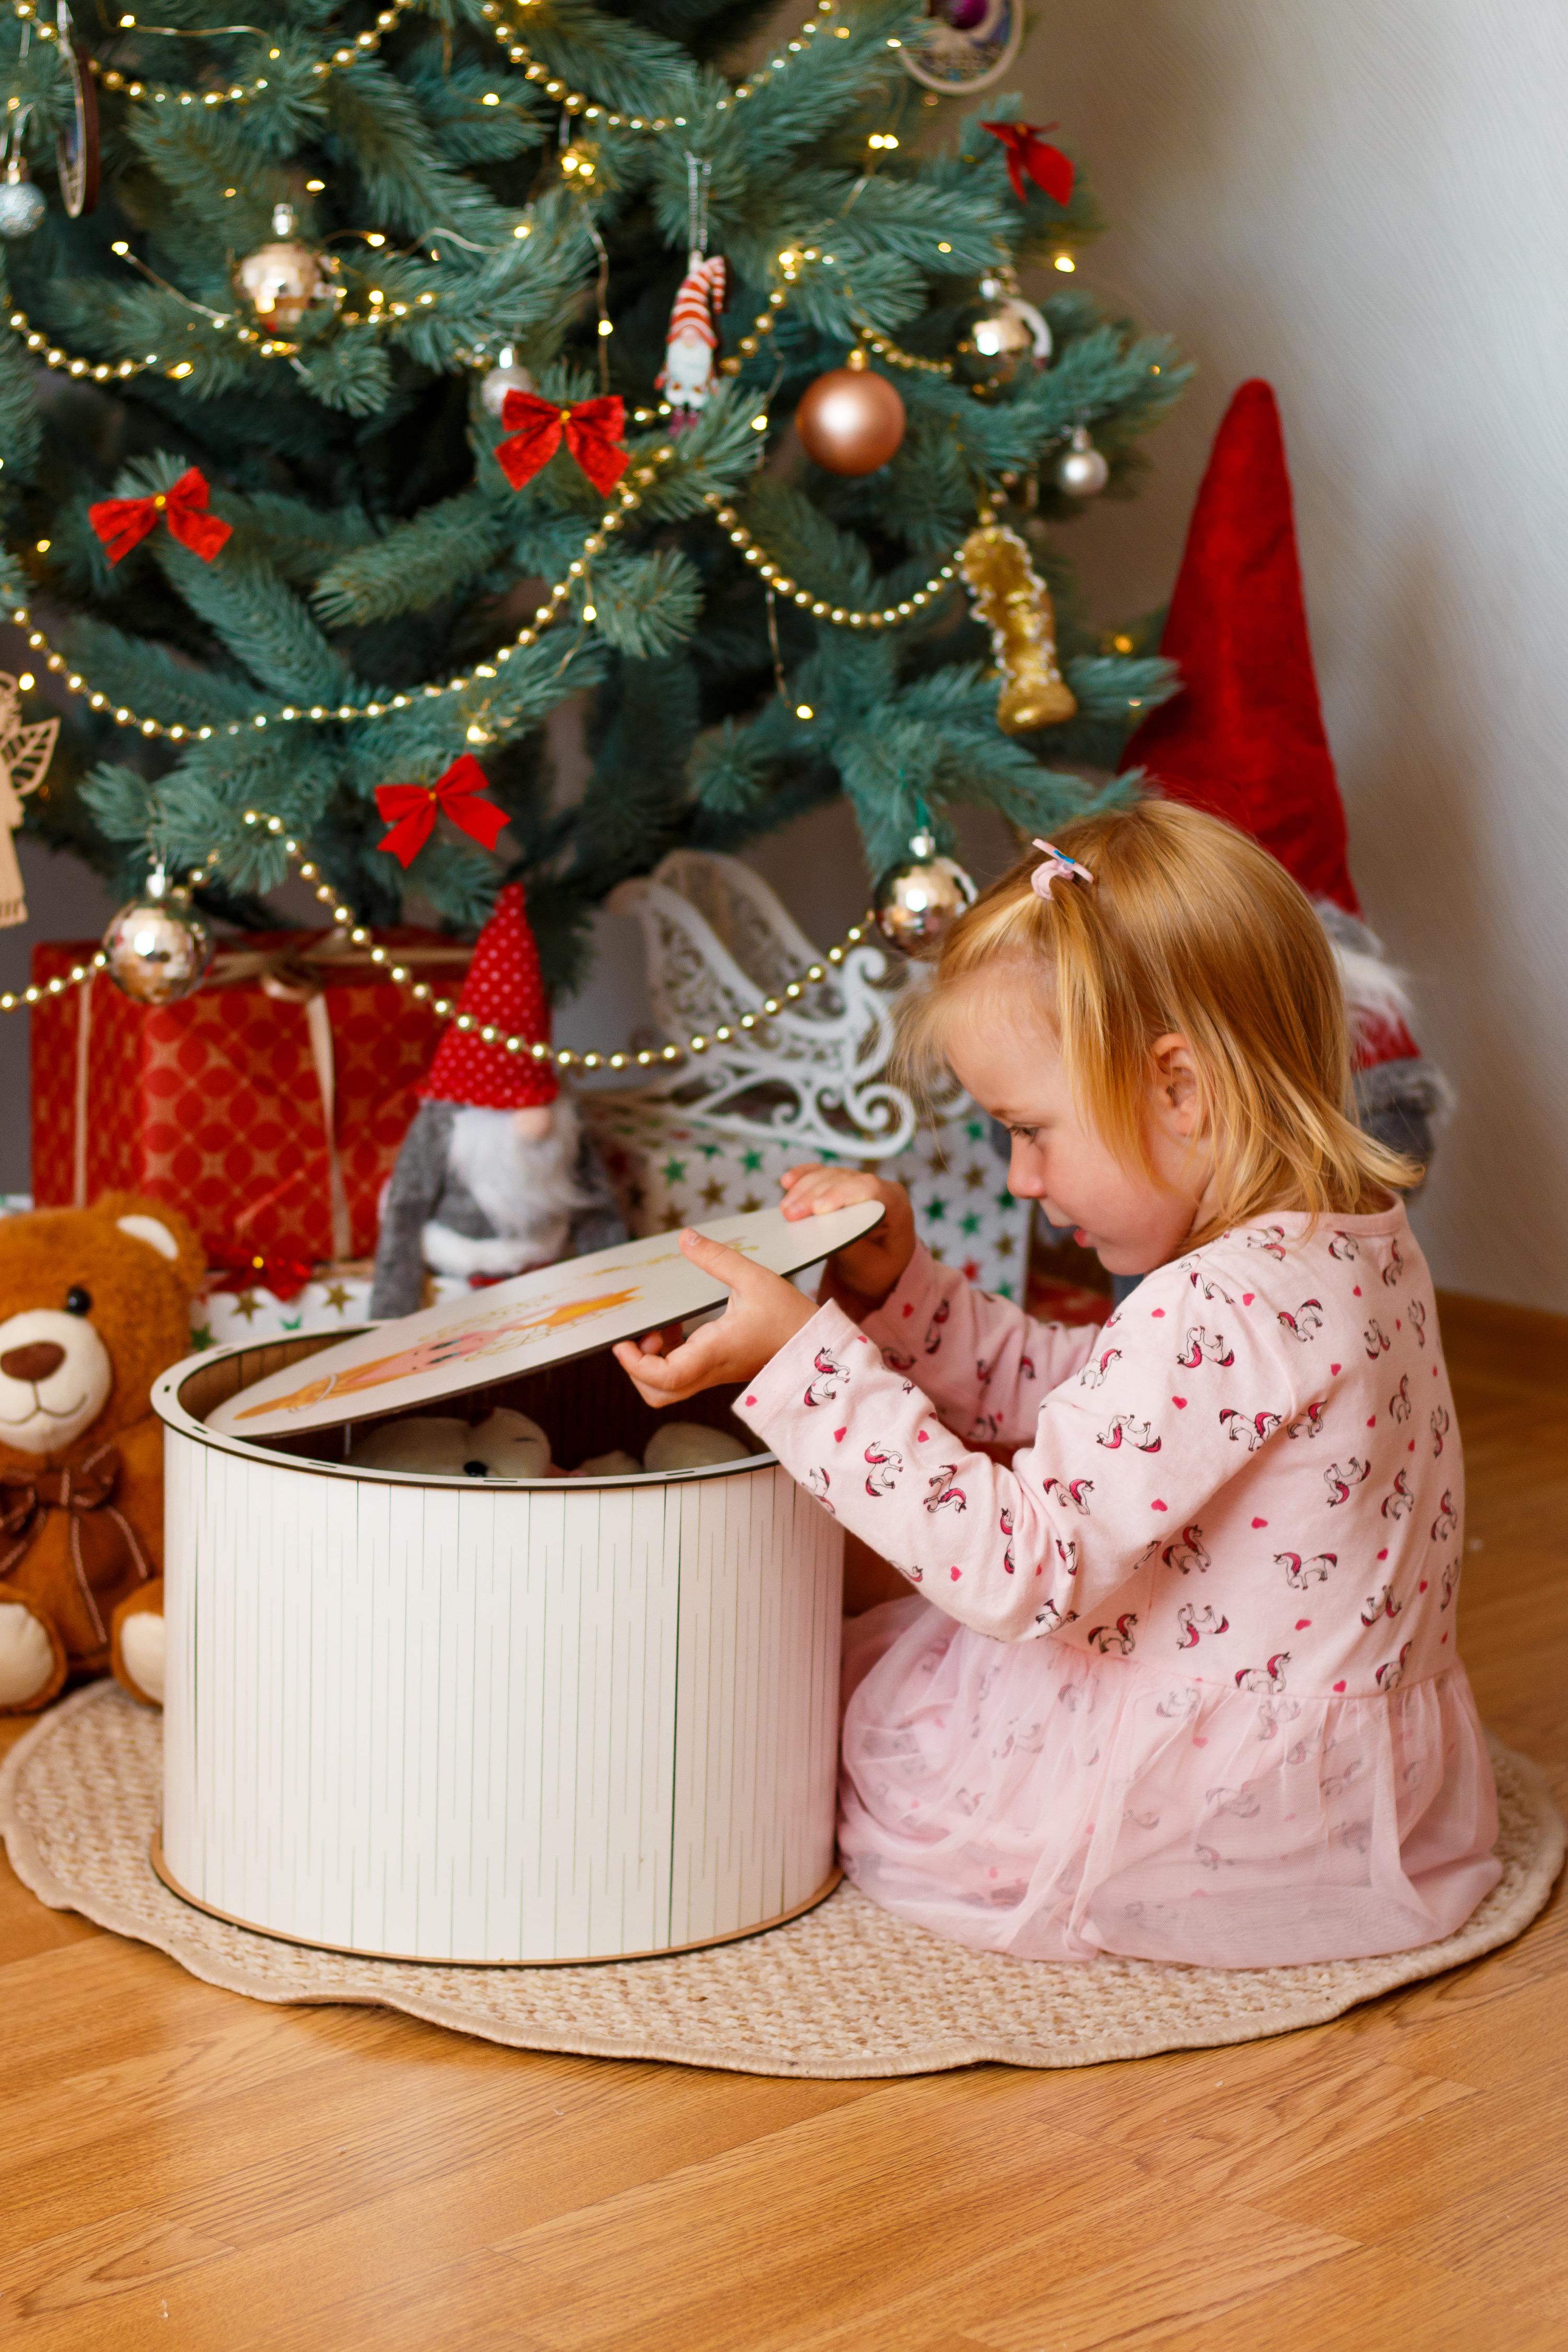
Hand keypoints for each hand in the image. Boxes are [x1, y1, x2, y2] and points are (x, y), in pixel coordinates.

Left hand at [612, 1228, 817, 1405]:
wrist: (818, 1346)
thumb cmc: (790, 1316)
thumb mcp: (754, 1278)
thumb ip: (716, 1258)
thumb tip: (684, 1237)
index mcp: (714, 1352)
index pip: (663, 1377)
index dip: (635, 1364)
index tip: (624, 1342)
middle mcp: (710, 1369)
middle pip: (658, 1393)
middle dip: (638, 1367)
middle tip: (644, 1335)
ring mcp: (713, 1373)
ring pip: (668, 1387)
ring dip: (653, 1360)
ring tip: (662, 1327)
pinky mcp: (718, 1370)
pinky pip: (682, 1373)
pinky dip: (669, 1355)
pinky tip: (678, 1327)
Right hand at [780, 1164, 915, 1312]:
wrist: (880, 1265)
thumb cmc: (880, 1266)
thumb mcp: (870, 1267)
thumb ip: (851, 1248)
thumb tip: (824, 1231)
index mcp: (896, 1204)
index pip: (870, 1189)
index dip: (841, 1194)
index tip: (818, 1209)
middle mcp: (878, 1187)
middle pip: (843, 1180)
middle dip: (813, 1195)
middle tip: (790, 1214)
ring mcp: (858, 1183)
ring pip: (828, 1175)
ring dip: (803, 1190)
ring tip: (785, 1209)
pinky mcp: (840, 1185)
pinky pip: (820, 1174)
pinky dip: (802, 1176)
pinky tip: (787, 1182)